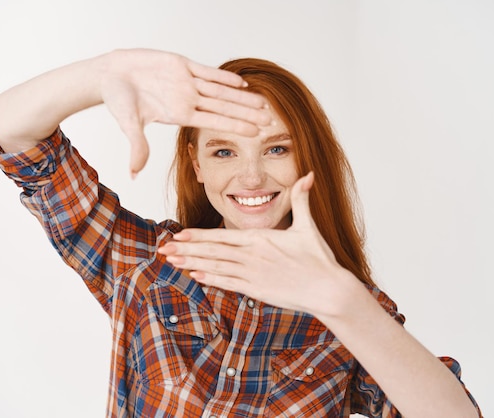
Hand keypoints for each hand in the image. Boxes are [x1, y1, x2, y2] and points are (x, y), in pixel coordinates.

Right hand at [100, 49, 271, 176]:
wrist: (109, 74)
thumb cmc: (117, 99)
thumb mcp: (128, 124)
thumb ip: (137, 147)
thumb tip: (133, 175)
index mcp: (180, 114)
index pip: (214, 122)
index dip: (236, 126)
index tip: (255, 133)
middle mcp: (188, 99)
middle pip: (224, 107)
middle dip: (247, 113)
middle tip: (270, 120)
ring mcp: (186, 82)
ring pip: (221, 90)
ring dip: (242, 96)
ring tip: (263, 102)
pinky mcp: (181, 64)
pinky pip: (207, 71)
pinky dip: (224, 76)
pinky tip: (242, 81)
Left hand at [158, 172, 356, 315]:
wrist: (329, 290)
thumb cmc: (319, 259)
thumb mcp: (309, 225)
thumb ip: (302, 199)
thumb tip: (309, 174)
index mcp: (261, 239)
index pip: (222, 236)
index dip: (198, 236)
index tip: (179, 235)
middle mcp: (252, 257)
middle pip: (213, 252)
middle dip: (187, 250)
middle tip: (163, 250)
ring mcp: (253, 276)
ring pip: (216, 269)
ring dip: (192, 265)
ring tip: (172, 263)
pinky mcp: (258, 291)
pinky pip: (229, 284)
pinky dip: (211, 280)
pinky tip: (195, 277)